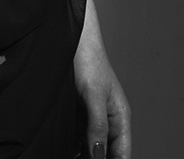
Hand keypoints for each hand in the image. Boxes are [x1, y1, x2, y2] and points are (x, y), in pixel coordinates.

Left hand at [74, 29, 131, 158]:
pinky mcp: (77, 111)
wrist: (70, 37)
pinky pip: (77, 134)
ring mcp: (92, 116)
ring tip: (68, 154)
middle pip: (105, 152)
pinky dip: (72, 143)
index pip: (121, 154)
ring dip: (82, 153)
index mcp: (120, 118)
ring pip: (90, 145)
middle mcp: (108, 120)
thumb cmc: (88, 60)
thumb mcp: (93, 95)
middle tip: (77, 158)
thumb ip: (98, 126)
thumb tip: (99, 155)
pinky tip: (62, 146)